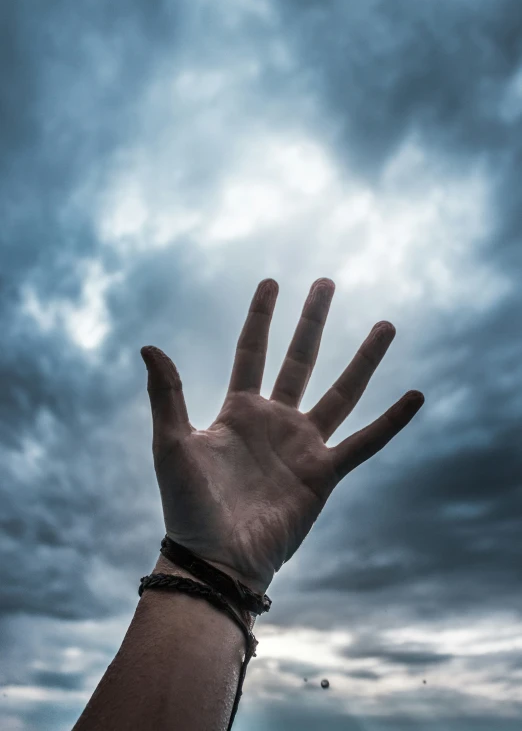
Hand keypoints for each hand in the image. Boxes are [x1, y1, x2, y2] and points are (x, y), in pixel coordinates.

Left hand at [141, 278, 423, 594]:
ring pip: (342, 391)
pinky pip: (365, 442)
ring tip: (385, 325)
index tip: (271, 283)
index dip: (261, 317)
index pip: (252, 351)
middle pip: (301, 359)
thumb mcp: (171, 444)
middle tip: (326, 282)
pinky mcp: (325, 473)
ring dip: (364, 359)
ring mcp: (303, 445)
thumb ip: (167, 394)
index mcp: (239, 411)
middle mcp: (275, 421)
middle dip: (313, 321)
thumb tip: (149, 346)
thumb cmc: (188, 506)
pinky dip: (391, 421)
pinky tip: (415, 395)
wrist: (216, 557)